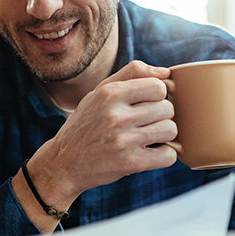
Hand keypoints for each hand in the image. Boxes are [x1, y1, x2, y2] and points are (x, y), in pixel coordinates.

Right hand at [32, 61, 176, 201]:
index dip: (157, 96)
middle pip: (167, 108)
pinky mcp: (129, 163)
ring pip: (170, 130)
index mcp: (109, 94)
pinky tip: (151, 153)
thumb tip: (166, 72)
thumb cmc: (86, 124)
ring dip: (164, 135)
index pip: (158, 86)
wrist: (64, 163)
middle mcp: (115, 115)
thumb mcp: (99, 92)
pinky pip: (168, 155)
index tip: (147, 104)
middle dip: (161, 116)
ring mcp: (123, 140)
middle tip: (146, 123)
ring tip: (148, 138)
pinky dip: (164, 155)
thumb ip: (131, 74)